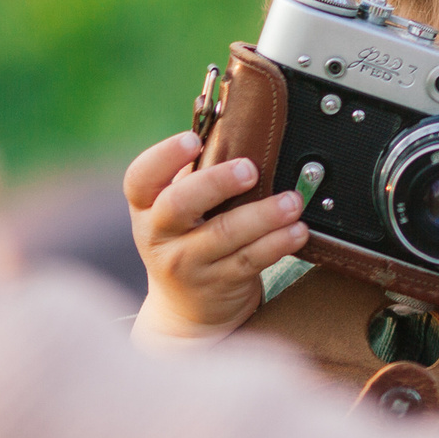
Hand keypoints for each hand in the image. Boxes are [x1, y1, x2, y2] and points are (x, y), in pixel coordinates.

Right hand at [122, 130, 308, 348]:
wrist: (187, 313)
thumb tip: (236, 124)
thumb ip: (197, 175)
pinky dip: (277, 243)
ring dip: (263, 214)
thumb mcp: (178, 212)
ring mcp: (187, 262)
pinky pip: (251, 260)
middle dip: (215, 182)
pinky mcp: (218, 284)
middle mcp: (160, 234)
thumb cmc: (189, 241)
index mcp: (146, 207)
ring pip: (224, 234)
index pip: (140, 178)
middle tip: (249, 169)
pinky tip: (298, 231)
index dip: (163, 157)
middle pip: (178, 204)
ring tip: (292, 201)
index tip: (192, 140)